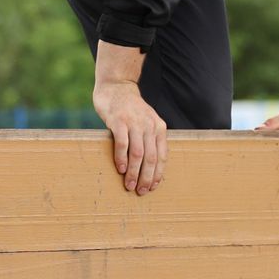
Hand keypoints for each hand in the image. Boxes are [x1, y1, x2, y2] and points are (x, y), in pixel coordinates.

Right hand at [92, 52, 166, 195]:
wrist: (116, 87)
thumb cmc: (131, 110)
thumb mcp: (147, 122)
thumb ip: (150, 139)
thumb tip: (150, 166)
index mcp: (159, 127)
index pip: (161, 155)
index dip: (158, 173)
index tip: (152, 187)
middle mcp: (149, 125)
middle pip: (151, 157)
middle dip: (146, 177)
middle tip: (141, 191)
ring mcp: (134, 122)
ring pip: (138, 153)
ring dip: (134, 172)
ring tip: (129, 185)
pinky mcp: (119, 120)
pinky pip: (123, 143)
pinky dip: (122, 158)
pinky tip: (121, 169)